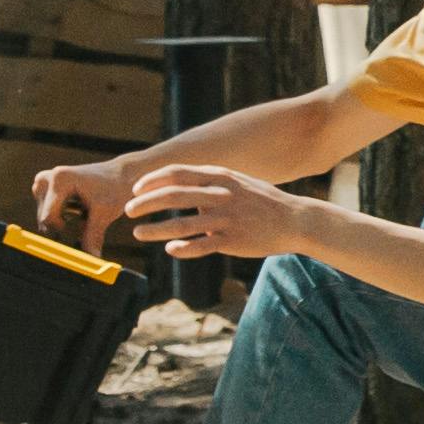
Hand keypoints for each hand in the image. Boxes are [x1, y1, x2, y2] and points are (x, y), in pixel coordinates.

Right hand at [26, 156, 140, 249]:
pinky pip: (47, 210)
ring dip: (62, 220)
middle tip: (83, 222)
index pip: (48, 217)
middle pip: (44, 218)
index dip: (61, 231)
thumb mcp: (105, 213)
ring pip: (45, 216)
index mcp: (59, 181)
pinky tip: (79, 209)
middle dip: (62, 226)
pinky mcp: (46, 186)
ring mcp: (44, 181)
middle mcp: (46, 178)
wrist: (121, 174)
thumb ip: (93, 236)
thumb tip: (92, 259)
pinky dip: (62, 215)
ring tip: (83, 212)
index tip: (75, 236)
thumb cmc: (115, 189)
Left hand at [124, 164, 310, 263]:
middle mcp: (220, 195)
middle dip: (145, 204)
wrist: (295, 220)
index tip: (135, 190)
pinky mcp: (233, 240)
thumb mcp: (235, 182)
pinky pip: (200, 246)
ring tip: (138, 233)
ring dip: (155, 229)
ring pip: (181, 225)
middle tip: (128, 211)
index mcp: (220, 177)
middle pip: (173, 196)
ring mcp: (227, 218)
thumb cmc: (261, 201)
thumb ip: (208, 183)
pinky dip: (182, 248)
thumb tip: (179, 185)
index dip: (152, 181)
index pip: (177, 173)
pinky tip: (171, 250)